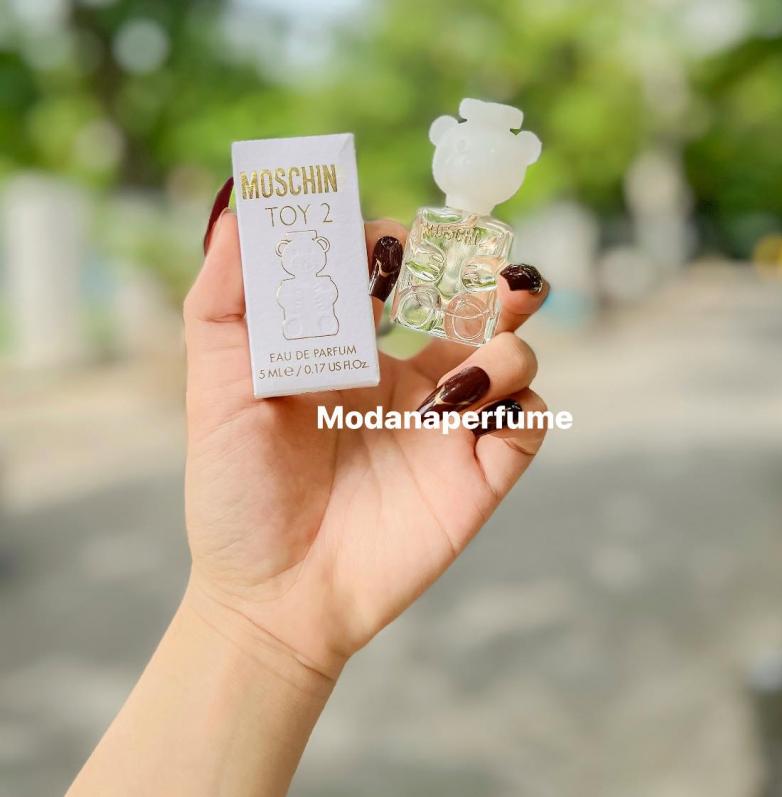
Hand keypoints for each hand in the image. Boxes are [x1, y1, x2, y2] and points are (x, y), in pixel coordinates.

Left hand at [184, 198, 549, 680]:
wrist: (273, 595)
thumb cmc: (237, 495)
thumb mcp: (216, 389)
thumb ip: (224, 302)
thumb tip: (244, 215)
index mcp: (351, 354)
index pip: (395, 276)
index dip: (398, 246)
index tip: (382, 241)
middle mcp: (405, 381)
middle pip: (472, 304)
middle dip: (485, 272)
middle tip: (476, 259)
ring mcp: (445, 425)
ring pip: (514, 355)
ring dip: (504, 340)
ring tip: (454, 373)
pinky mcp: (477, 474)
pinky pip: (527, 421)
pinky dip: (515, 403)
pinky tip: (459, 416)